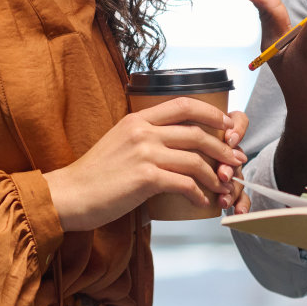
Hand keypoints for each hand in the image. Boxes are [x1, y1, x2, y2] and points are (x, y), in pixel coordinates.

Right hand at [44, 97, 248, 231]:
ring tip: (223, 185)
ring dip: (215, 174)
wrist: (70, 194)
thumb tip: (173, 143)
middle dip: (223, 147)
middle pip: (197, 133)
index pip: (183, 104)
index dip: (210, 112)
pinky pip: (184, 183)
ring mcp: (144, 153)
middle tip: (236, 159)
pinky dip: (198, 193)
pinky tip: (201, 201)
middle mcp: (143, 131)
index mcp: (137, 119)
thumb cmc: (95, 174)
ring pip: (195, 159)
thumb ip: (144, 136)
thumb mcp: (119, 141)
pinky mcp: (145, 178)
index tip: (226, 124)